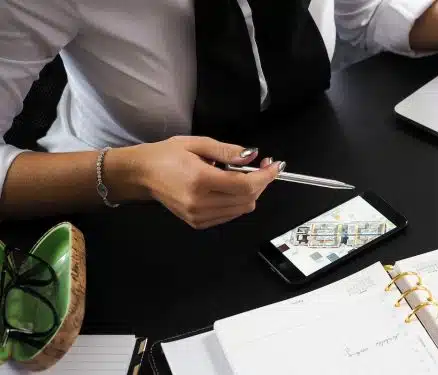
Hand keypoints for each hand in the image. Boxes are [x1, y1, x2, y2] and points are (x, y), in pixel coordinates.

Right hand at [127, 136, 282, 228]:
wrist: (141, 175)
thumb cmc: (167, 155)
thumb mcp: (197, 144)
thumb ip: (227, 151)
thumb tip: (253, 155)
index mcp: (200, 180)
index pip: (245, 185)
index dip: (265, 176)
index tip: (276, 165)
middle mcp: (200, 203)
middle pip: (247, 199)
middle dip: (261, 183)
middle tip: (262, 166)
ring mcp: (199, 216)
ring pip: (242, 209)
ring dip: (251, 193)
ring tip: (243, 175)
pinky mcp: (197, 223)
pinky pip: (230, 215)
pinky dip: (238, 202)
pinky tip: (230, 188)